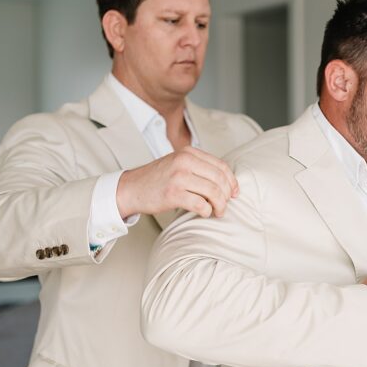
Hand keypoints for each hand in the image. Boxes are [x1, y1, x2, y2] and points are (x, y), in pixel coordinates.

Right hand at [117, 147, 238, 218]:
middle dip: (227, 195)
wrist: (131, 188)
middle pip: (220, 179)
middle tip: (225, 206)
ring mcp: (179, 177)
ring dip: (220, 206)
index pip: (221, 166)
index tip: (235, 193)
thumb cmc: (158, 179)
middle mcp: (185, 161)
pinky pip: (201, 204)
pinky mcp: (173, 194)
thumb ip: (199, 167)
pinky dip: (207, 211)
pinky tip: (204, 213)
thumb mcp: (178, 164)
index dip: (232, 181)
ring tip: (217, 212)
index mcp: (189, 153)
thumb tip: (226, 182)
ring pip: (213, 192)